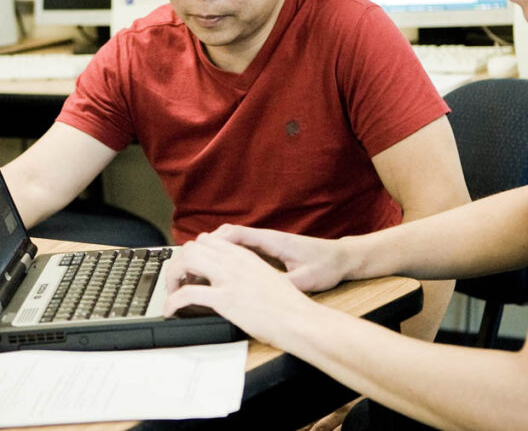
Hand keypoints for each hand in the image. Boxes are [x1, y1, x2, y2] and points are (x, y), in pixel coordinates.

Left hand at [163, 232, 318, 345]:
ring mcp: (229, 278)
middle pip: (192, 247)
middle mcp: (235, 262)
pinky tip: (171, 310)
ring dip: (173, 277)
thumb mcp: (266, 278)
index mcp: (245, 256)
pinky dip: (173, 301)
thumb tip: (231, 282)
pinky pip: (187, 294)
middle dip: (179, 264)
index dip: (194, 254)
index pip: (208, 241)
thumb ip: (246, 273)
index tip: (191, 270)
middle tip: (178, 282)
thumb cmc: (288, 306)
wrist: (300, 320)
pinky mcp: (225, 299)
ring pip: (186, 262)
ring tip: (173, 294)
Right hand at [208, 224, 349, 292]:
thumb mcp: (307, 280)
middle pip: (224, 235)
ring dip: (210, 254)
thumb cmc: (326, 265)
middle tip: (186, 269)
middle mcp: (265, 238)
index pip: (234, 234)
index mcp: (272, 241)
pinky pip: (237, 248)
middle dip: (202, 249)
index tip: (195, 258)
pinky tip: (216, 274)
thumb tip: (267, 293)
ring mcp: (265, 243)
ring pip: (228, 241)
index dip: (211, 245)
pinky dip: (222, 257)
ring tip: (195, 274)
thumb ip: (286, 283)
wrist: (341, 258)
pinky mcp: (266, 250)